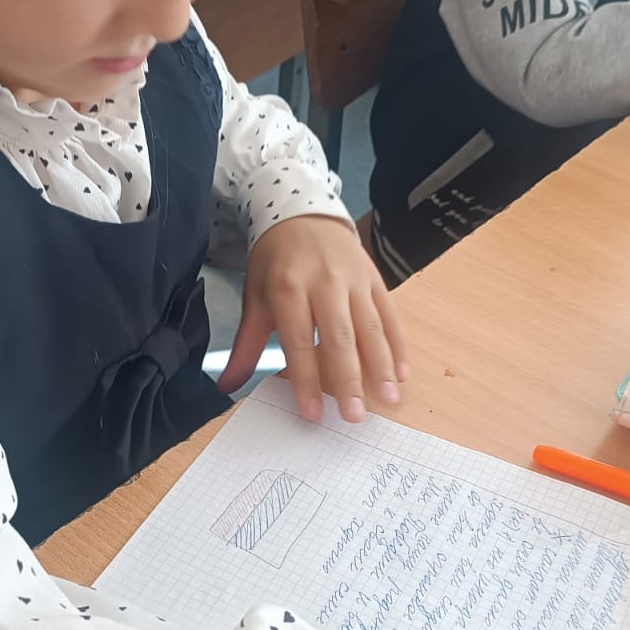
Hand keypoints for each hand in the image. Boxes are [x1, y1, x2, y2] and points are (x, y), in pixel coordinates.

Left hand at [218, 215, 407, 423]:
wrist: (302, 214)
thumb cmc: (275, 263)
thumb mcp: (255, 298)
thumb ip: (247, 345)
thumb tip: (227, 385)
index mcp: (288, 289)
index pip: (298, 341)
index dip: (306, 379)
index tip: (314, 414)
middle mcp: (324, 283)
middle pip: (339, 337)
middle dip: (349, 379)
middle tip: (356, 416)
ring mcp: (353, 279)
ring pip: (371, 327)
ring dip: (382, 366)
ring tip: (388, 399)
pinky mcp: (374, 277)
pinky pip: (389, 314)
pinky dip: (398, 345)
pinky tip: (402, 373)